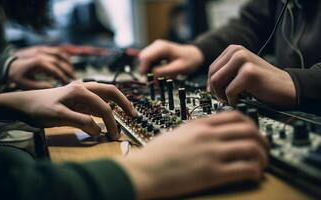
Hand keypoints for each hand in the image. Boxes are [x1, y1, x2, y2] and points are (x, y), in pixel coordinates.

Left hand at [0, 82, 136, 138]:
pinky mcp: (79, 99)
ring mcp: (82, 92)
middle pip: (110, 91)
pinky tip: (108, 116)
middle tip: (134, 115)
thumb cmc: (39, 108)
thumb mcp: (58, 115)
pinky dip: (106, 108)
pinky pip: (97, 101)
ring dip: (117, 104)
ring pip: (105, 95)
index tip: (114, 136)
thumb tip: (98, 129)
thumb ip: (80, 121)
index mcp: (80, 90)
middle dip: (124, 103)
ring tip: (127, 114)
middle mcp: (83, 87)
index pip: (103, 107)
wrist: (25, 104)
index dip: (111, 122)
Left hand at [9, 46, 75, 89]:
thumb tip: (53, 87)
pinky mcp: (41, 48)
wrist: (7, 65)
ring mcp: (41, 49)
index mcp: (37, 62)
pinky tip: (67, 63)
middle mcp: (41, 53)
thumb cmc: (16, 75)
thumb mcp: (25, 84)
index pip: (55, 70)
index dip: (63, 77)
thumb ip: (39, 86)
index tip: (68, 83)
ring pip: (60, 53)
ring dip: (68, 62)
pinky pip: (56, 50)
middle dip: (68, 70)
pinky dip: (64, 56)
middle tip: (74, 78)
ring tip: (72, 71)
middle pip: (60, 61)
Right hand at [116, 112, 267, 198]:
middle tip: (263, 148)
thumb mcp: (176, 134)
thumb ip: (195, 131)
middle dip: (261, 138)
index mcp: (199, 125)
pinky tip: (252, 175)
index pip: (234, 116)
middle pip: (248, 129)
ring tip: (261, 163)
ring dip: (262, 156)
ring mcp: (211, 153)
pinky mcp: (213, 173)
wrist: (142, 171)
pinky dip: (255, 171)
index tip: (252, 132)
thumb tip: (208, 134)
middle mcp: (208, 135)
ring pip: (252, 147)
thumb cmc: (154, 155)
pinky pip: (245, 168)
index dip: (250, 123)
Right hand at [139, 40, 203, 77]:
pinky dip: (151, 68)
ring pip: (144, 60)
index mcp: (162, 47)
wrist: (193, 56)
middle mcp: (157, 46)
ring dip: (149, 69)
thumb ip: (164, 71)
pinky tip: (159, 73)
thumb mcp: (178, 68)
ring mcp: (155, 48)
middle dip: (146, 70)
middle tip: (154, 79)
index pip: (145, 57)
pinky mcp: (156, 53)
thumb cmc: (188, 60)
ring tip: (158, 77)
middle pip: (143, 58)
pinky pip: (148, 61)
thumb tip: (152, 74)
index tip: (148, 78)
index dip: (144, 68)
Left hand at [207, 45, 295, 107]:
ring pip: (216, 82)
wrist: (287, 88)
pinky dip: (232, 100)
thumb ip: (224, 74)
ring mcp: (243, 60)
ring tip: (232, 100)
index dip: (212, 85)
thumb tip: (207, 87)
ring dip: (222, 96)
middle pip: (212, 76)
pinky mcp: (249, 73)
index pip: (211, 69)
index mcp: (233, 50)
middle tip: (226, 99)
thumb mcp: (240, 73)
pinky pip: (229, 91)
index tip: (220, 94)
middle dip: (216, 91)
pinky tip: (240, 100)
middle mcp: (237, 51)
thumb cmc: (262, 83)